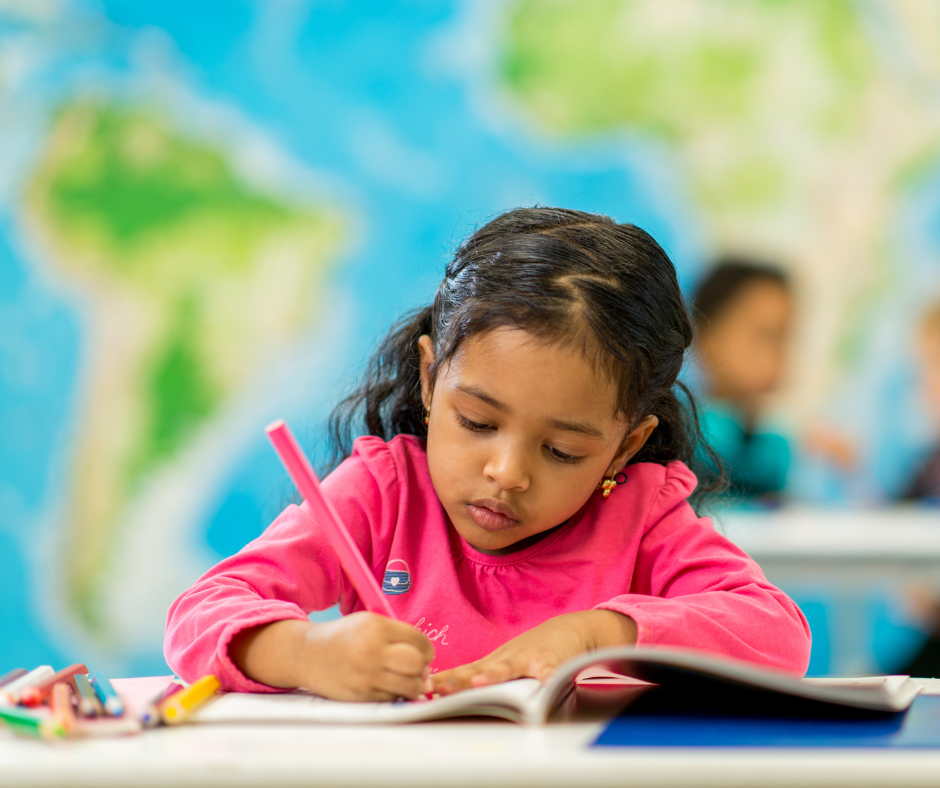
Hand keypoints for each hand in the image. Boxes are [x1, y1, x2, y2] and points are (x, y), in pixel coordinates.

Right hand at [230, 613, 434, 701]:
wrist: (307, 654)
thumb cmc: (344, 637)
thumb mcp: (369, 623)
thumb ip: (397, 636)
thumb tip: (426, 662)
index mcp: (376, 627)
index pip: (418, 640)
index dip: (426, 648)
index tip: (424, 652)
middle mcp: (371, 651)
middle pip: (415, 663)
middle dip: (422, 667)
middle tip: (417, 667)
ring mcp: (365, 675)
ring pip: (408, 686)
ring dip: (413, 685)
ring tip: (406, 679)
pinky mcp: (360, 695)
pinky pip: (392, 698)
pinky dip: (395, 694)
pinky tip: (386, 685)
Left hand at [431, 610, 635, 695]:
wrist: (568, 628)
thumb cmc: (532, 650)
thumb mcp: (504, 662)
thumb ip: (481, 676)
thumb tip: (447, 691)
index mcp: (493, 663)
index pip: (463, 673)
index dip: (445, 681)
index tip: (424, 689)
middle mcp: (506, 659)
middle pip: (479, 670)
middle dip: (459, 680)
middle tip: (440, 688)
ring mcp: (528, 658)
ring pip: (509, 667)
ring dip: (495, 674)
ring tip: (481, 682)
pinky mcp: (552, 660)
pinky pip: (550, 670)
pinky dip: (548, 677)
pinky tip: (546, 685)